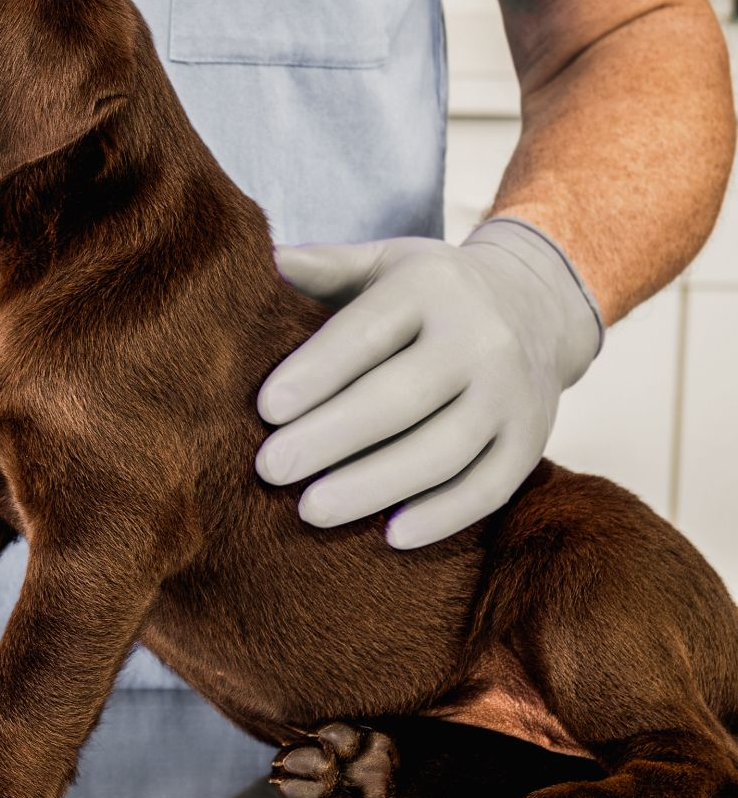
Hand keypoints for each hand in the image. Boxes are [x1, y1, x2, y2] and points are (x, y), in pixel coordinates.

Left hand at [255, 219, 604, 548]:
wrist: (538, 304)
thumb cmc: (430, 291)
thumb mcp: (384, 262)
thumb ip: (324, 266)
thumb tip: (260, 260)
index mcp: (431, 288)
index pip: (367, 332)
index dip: (316, 372)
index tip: (265, 410)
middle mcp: (480, 339)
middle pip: (401, 396)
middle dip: (331, 437)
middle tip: (270, 470)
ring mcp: (512, 394)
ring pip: (443, 450)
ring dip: (375, 485)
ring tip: (310, 510)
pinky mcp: (531, 441)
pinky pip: (489, 487)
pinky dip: (442, 516)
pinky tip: (389, 537)